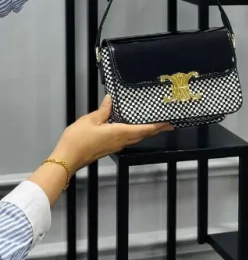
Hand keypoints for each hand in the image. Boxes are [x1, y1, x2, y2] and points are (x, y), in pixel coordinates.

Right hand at [49, 95, 172, 172]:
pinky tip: (135, 130)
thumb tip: (111, 100)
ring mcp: (115, 146)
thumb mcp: (90, 120)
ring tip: (156, 126)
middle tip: (168, 124)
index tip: (168, 123)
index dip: (157, 126)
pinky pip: (128, 140)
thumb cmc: (77, 140)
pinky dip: (137, 134)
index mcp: (119, 133)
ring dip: (147, 132)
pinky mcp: (109, 148)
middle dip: (156, 130)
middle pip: (143, 135)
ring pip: (136, 138)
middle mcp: (120, 141)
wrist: (66, 159)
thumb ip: (103, 110)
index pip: (143, 129)